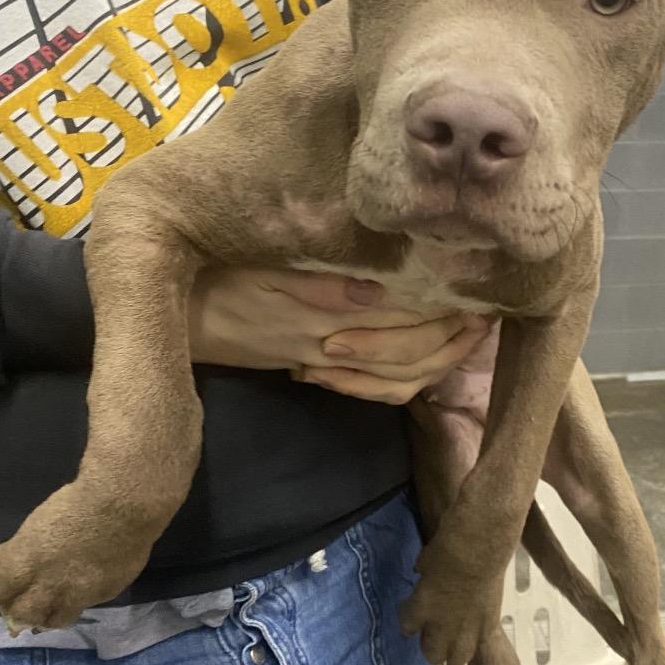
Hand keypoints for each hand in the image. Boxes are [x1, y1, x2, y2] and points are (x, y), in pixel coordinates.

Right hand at [188, 267, 489, 403]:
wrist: (178, 318)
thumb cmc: (219, 281)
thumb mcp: (264, 274)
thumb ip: (319, 285)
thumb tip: (376, 292)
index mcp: (326, 317)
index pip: (402, 319)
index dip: (445, 308)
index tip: (479, 289)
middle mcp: (333, 348)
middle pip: (409, 354)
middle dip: (453, 337)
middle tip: (487, 312)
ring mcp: (324, 364)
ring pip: (397, 379)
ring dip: (437, 361)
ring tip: (468, 335)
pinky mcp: (313, 368)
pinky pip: (370, 390)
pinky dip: (402, 381)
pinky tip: (424, 364)